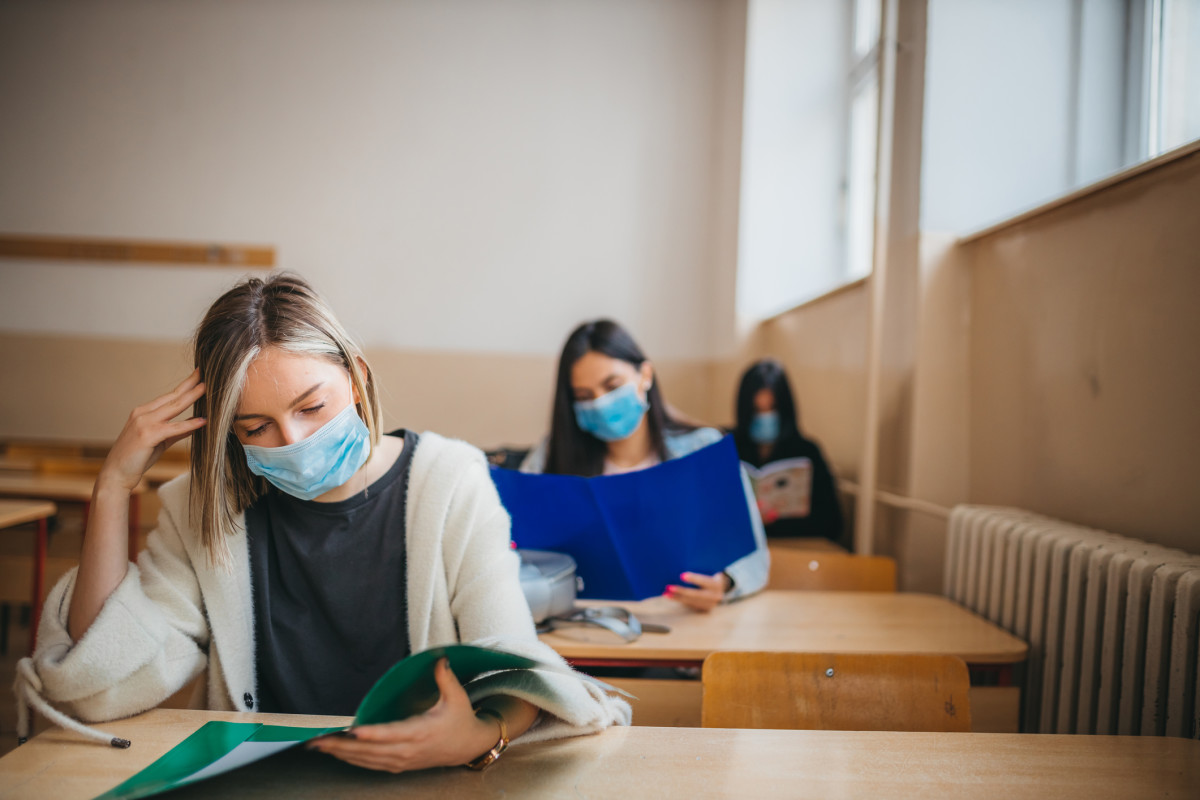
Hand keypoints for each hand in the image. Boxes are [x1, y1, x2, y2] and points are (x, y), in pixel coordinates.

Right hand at [98, 369, 205, 493]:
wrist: (116, 475)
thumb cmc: (137, 459)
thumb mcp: (160, 442)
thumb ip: (177, 431)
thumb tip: (196, 423)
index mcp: (144, 412)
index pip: (169, 396)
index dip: (185, 386)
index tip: (199, 376)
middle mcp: (142, 413)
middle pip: (172, 396)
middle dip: (190, 384)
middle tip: (206, 372)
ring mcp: (143, 423)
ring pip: (174, 407)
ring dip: (192, 397)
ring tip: (207, 388)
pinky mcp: (147, 435)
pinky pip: (173, 428)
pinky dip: (189, 424)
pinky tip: (203, 420)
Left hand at [308, 658, 500, 772]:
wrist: (467, 747)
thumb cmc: (460, 719)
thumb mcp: (457, 697)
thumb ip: (445, 677)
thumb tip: (438, 657)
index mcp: (422, 732)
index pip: (393, 734)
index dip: (372, 734)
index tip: (352, 730)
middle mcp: (409, 750)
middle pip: (371, 750)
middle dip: (342, 746)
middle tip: (316, 740)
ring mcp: (403, 760)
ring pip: (367, 759)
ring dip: (341, 753)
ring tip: (318, 745)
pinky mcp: (398, 765)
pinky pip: (371, 764)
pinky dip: (352, 759)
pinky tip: (337, 753)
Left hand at [665, 571, 730, 611]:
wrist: (721, 589)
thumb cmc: (710, 576)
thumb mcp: (709, 572)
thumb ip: (699, 572)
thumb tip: (680, 570)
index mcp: (716, 584)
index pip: (704, 581)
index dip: (693, 578)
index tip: (681, 575)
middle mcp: (715, 596)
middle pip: (696, 594)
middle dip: (681, 591)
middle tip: (669, 587)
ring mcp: (710, 604)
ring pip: (691, 601)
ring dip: (677, 598)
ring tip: (666, 594)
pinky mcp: (704, 609)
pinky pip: (690, 605)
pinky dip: (680, 601)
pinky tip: (671, 597)